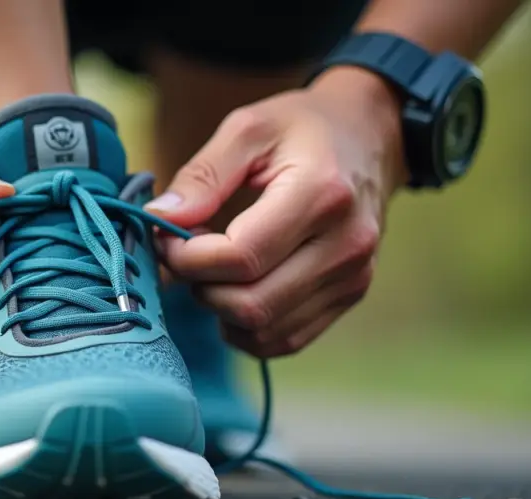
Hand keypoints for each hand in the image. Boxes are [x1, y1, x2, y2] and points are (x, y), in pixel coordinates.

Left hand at [146, 68, 406, 357]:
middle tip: (184, 255)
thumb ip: (202, 175)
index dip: (188, 258)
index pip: (241, 257)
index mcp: (321, 194)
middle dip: (200, 286)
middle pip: (251, 304)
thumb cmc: (304, 128)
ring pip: (264, 331)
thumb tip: (159, 219)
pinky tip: (235, 290)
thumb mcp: (248, 129)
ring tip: (211, 269)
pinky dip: (246, 327)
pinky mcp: (350, 296)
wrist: (372, 136)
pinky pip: (285, 339)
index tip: (167, 237)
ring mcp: (353, 277)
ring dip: (219, 309)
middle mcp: (345, 244)